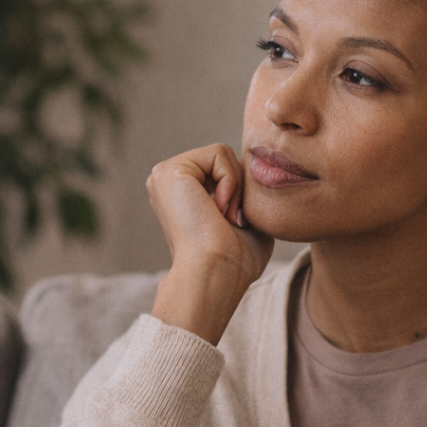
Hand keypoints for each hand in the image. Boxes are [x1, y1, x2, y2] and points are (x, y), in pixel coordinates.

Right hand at [147, 143, 273, 343]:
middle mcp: (168, 183)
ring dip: (235, 187)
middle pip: (224, 160)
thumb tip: (262, 173)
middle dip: (238, 188)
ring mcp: (164, 175)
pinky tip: (218, 209)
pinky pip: (219, 153)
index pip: (225, 171)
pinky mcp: (169, 170)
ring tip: (223, 217)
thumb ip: (247, 193)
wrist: (217, 274)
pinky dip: (230, 181)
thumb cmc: (235, 260)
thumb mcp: (247, 219)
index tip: (232, 224)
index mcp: (181, 194)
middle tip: (229, 221)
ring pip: (223, 154)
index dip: (240, 193)